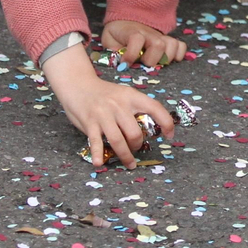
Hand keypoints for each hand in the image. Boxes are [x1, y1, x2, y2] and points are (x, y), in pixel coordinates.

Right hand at [42, 45, 174, 167]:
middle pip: (135, 132)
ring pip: (118, 140)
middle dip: (138, 146)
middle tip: (136, 149)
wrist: (78, 84)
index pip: (154, 108)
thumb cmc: (104, 93)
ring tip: (129, 163)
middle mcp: (119, 105)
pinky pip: (95, 142)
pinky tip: (100, 163)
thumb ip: (134, 108)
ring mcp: (103, 114)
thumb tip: (150, 128)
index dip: (166, 123)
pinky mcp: (90, 123)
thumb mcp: (123, 94)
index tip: (169, 135)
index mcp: (131, 96)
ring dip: (125, 156)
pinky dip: (98, 154)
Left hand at [102, 19, 187, 67]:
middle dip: (151, 60)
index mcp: (133, 32)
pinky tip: (169, 60)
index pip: (137, 39)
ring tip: (157, 63)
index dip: (131, 54)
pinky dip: (178, 54)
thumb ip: (112, 49)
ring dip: (166, 58)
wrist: (127, 20)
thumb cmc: (118, 34)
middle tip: (143, 64)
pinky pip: (180, 46)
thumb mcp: (109, 39)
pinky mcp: (168, 41)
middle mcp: (149, 34)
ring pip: (172, 45)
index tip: (125, 63)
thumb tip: (120, 61)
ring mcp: (161, 37)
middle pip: (158, 45)